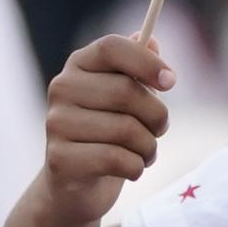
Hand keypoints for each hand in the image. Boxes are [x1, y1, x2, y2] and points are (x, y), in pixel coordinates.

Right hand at [37, 35, 172, 226]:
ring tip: (145, 153)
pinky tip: (131, 170)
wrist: (76, 186)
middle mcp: (62, 88)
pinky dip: (136, 168)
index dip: (146, 62)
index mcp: (79, 64)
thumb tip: (150, 40)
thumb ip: (138, 68)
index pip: (112, 47)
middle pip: (126, 91)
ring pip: (126, 130)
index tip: (171, 82)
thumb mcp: (126, 99)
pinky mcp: (59, 158)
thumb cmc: (108, 134)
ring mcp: (56, 123)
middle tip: (160, 129)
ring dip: (149, 147)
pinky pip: (116, 159)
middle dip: (157, 116)